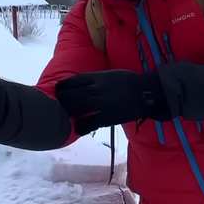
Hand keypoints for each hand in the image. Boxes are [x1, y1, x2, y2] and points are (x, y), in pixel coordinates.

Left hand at [55, 69, 170, 134]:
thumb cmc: (130, 82)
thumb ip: (96, 78)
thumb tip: (83, 83)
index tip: (58, 90)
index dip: (63, 86)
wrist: (145, 94)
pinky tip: (78, 129)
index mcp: (97, 78)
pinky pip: (89, 123)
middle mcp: (95, 90)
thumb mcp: (111, 74)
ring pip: (76, 108)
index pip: (73, 81)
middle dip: (62, 100)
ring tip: (65, 116)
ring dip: (68, 112)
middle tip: (59, 105)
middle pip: (71, 95)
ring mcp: (100, 104)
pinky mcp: (107, 117)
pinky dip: (81, 127)